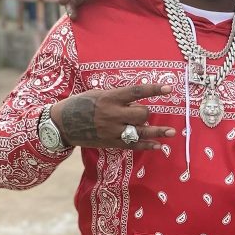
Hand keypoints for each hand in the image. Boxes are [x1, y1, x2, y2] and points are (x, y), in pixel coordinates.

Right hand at [53, 82, 173, 149]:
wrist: (62, 124)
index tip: (169, 89)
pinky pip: (133, 145)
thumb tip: (137, 102)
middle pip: (141, 114)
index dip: (153, 90)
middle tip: (142, 113)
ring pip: (140, 131)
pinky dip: (147, 146)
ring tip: (172, 132)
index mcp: (109, 98)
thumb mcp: (97, 94)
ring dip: (158, 132)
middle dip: (146, 113)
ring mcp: (112, 130)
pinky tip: (158, 146)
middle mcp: (112, 114)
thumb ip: (117, 98)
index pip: (136, 92)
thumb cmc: (80, 104)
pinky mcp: (111, 142)